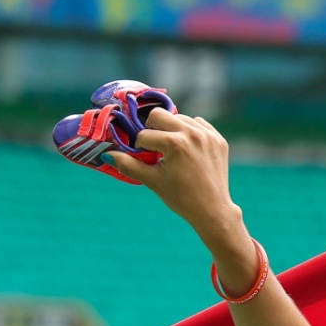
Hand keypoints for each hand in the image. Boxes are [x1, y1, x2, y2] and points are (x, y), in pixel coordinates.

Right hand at [108, 109, 252, 266]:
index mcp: (175, 143)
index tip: (146, 160)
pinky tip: (187, 148)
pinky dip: (189, 131)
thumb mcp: (152, 181)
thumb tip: (107, 154)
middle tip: (155, 147)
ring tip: (172, 150)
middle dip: (152, 129)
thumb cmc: (181, 198)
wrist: (212, 210)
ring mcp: (208, 135)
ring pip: (179, 117)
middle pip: (159, 115)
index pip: (144, 135)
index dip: (140, 148)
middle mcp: (193, 133)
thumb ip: (128, 165)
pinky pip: (197, 123)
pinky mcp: (218, 138)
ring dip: (171, 130)